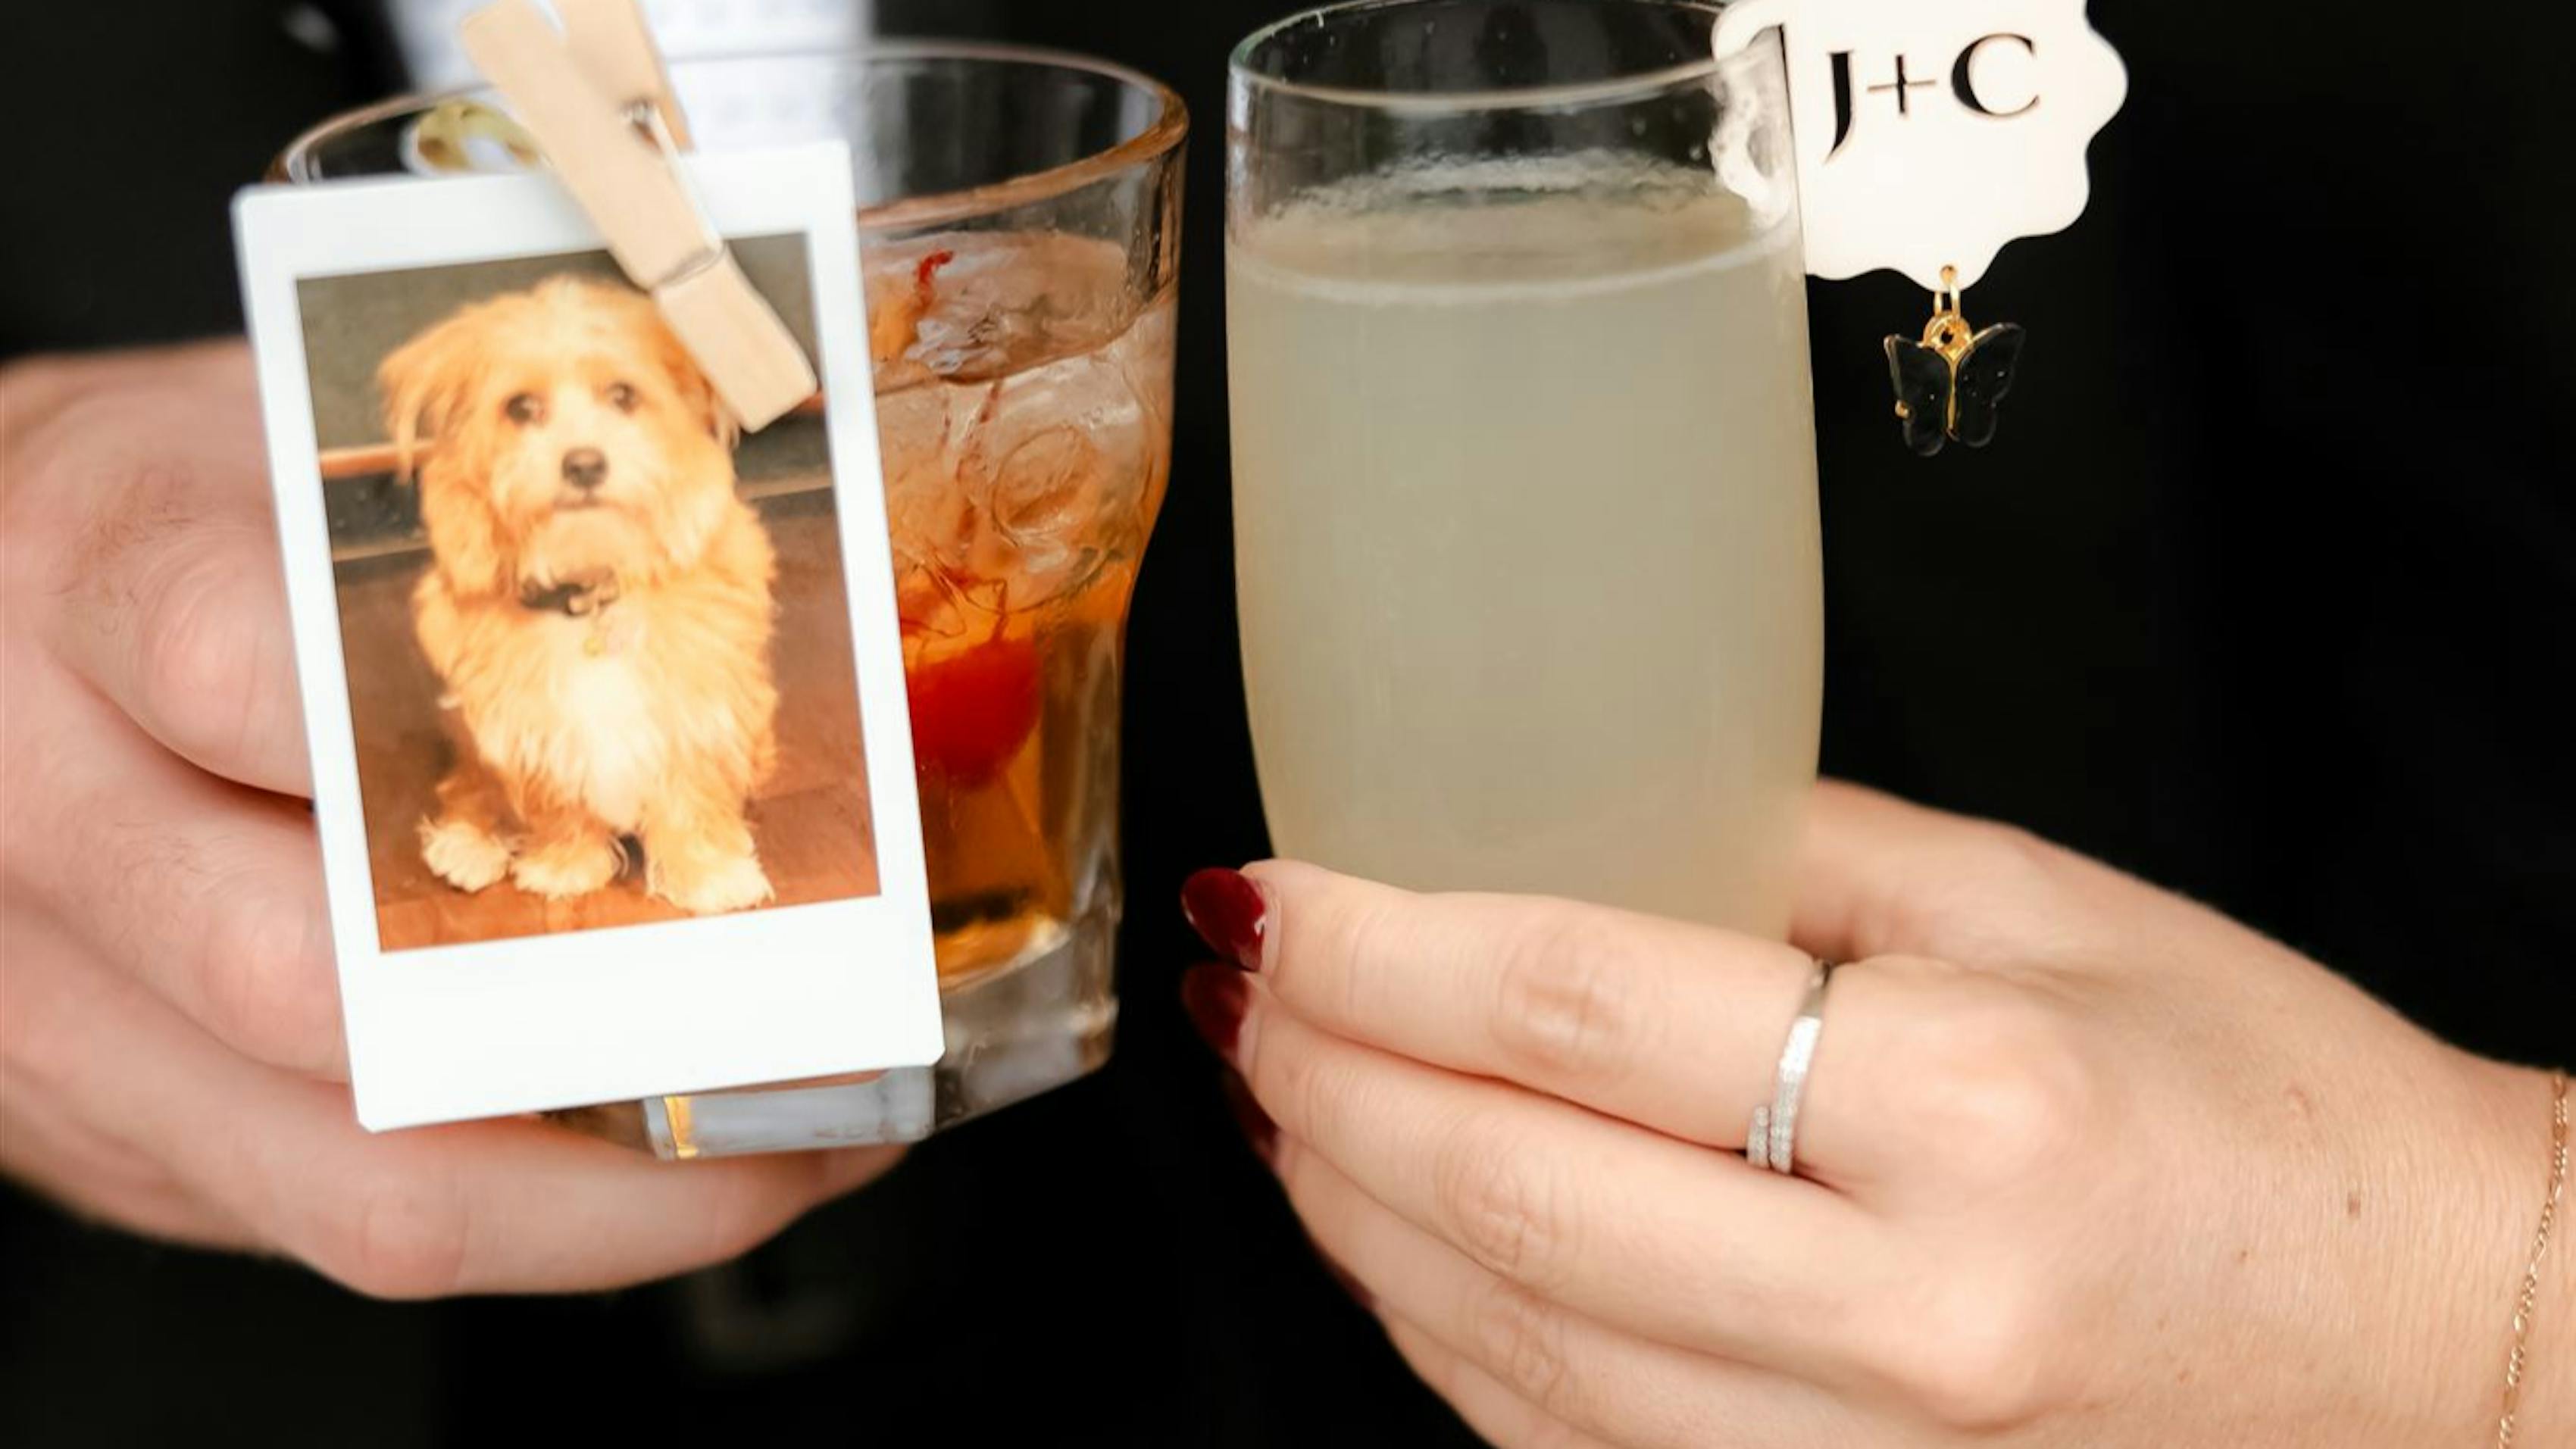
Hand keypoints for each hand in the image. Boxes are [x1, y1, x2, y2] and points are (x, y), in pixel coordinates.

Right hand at [1, 344, 896, 1294]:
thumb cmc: (144, 524)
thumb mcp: (260, 449)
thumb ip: (442, 521)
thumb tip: (753, 579)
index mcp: (84, 576)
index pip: (252, 669)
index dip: (474, 751)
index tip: (695, 808)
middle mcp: (28, 801)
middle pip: (299, 977)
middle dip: (589, 1022)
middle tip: (802, 1015)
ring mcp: (41, 999)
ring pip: (331, 1166)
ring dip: (596, 1189)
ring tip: (787, 1143)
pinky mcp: (87, 1128)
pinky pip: (318, 1218)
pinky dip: (521, 1214)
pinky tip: (655, 1167)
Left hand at [1179, 783, 2567, 1445]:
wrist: (2454, 1355)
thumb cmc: (2277, 1115)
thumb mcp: (2056, 915)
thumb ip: (1802, 853)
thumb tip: (1588, 820)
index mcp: (1973, 1106)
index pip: (1576, 1010)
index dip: (1376, 948)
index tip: (1270, 899)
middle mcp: (1909, 1316)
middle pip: (1501, 1194)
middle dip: (1317, 1082)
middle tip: (1237, 993)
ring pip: (1504, 1348)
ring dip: (1352, 1214)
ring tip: (1279, 1100)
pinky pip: (1571, 1445)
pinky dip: (1450, 1336)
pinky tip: (1400, 1240)